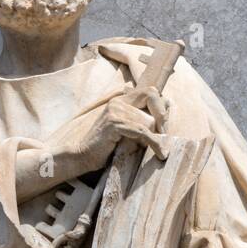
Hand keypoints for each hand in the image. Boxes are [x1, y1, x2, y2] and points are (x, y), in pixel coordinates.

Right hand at [16, 87, 169, 202]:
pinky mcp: (114, 123)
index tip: (165, 125)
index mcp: (121, 100)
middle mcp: (118, 101)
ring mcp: (115, 110)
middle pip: (152, 98)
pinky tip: (159, 152)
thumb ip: (139, 123)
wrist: (80, 157)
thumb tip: (162, 121)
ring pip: (148, 119)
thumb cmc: (103, 148)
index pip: (150, 91)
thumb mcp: (125, 133)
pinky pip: (142, 130)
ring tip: (159, 150)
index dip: (161, 105)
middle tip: (166, 137)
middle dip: (162, 119)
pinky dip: (154, 142)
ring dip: (156, 136)